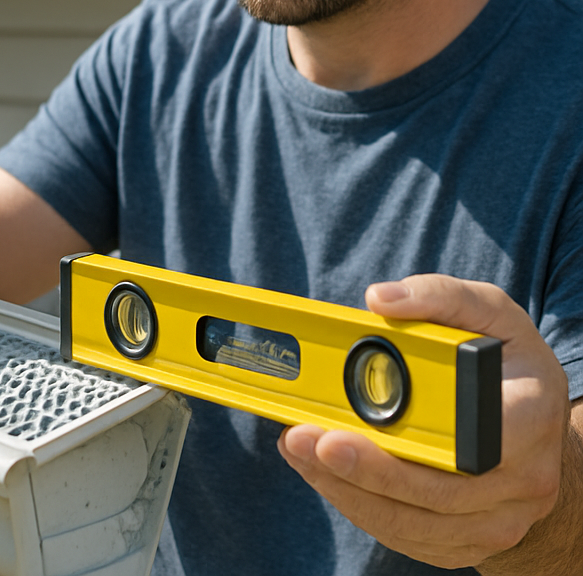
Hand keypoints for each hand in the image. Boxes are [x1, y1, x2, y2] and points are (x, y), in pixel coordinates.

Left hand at [277, 275, 576, 571]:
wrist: (536, 418)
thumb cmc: (506, 357)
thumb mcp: (487, 310)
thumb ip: (437, 296)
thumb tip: (379, 299)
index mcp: (529, 415)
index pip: (475, 445)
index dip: (408, 448)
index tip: (343, 431)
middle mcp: (524, 478)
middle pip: (436, 494)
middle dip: (359, 470)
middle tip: (300, 439)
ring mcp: (500, 517)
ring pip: (416, 523)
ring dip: (348, 491)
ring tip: (297, 451)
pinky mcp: (472, 538)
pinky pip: (410, 536)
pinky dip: (360, 508)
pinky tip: (322, 473)